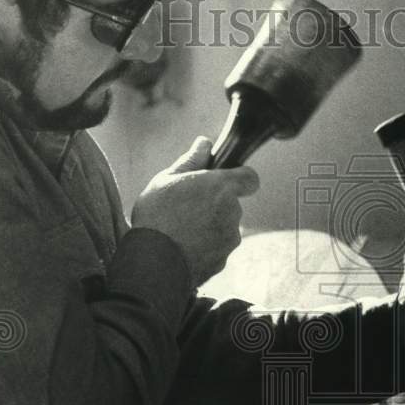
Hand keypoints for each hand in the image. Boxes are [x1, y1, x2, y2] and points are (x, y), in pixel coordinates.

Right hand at [130, 136, 259, 286]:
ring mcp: (229, 239)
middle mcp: (232, 212)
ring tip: (180, 231)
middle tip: (187, 208)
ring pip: (224, 228)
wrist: (154, 261)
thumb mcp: (166, 179)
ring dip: (209, 228)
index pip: (250, 178)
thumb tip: (204, 143)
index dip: (241, 179)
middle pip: (232, 205)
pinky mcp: (223, 260)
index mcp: (221, 187)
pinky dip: (204, 248)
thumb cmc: (157, 215)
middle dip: (215, 205)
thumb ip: (191, 161)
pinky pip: (216, 249)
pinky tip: (182, 248)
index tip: (226, 182)